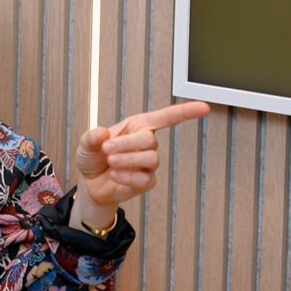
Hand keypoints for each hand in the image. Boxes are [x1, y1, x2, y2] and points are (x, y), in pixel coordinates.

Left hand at [72, 101, 210, 229]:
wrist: (90, 183)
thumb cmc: (93, 157)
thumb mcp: (86, 143)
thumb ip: (92, 136)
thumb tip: (102, 133)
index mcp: (137, 126)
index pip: (165, 117)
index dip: (185, 112)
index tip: (204, 107)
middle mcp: (146, 143)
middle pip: (150, 140)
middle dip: (126, 144)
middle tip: (107, 149)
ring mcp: (148, 163)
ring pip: (150, 159)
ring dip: (127, 160)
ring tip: (110, 162)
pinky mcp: (146, 181)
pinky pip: (145, 179)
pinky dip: (127, 176)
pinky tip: (115, 175)